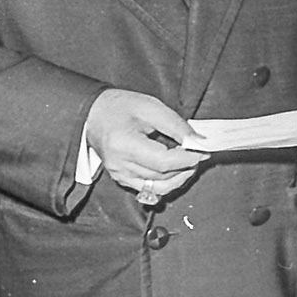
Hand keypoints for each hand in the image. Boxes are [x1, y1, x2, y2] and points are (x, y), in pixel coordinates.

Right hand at [84, 89, 207, 200]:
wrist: (93, 114)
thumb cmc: (119, 107)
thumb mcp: (151, 108)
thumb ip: (176, 125)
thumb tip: (198, 141)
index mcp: (124, 145)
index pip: (163, 162)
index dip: (187, 159)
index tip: (203, 151)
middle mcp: (119, 165)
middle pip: (163, 176)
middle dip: (187, 167)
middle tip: (199, 153)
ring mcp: (119, 175)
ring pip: (159, 187)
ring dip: (179, 176)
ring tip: (189, 161)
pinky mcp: (121, 179)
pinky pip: (150, 189)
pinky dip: (167, 182)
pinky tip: (175, 169)